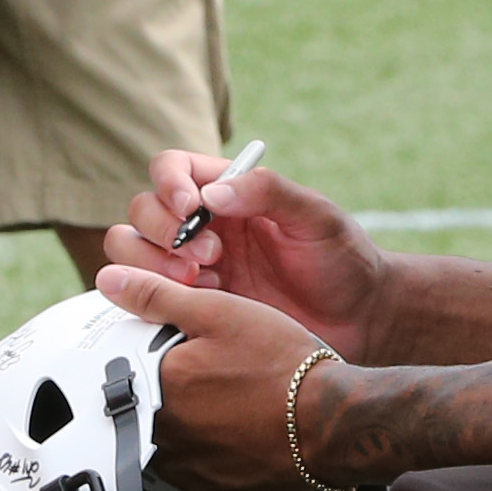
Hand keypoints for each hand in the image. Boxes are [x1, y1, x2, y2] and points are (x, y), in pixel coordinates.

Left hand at [91, 267, 325, 490]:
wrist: (332, 423)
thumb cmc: (283, 367)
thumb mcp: (221, 312)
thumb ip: (160, 297)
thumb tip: (113, 281)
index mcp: (156, 386)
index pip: (123, 364)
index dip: (147, 349)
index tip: (173, 347)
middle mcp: (162, 434)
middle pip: (140, 404)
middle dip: (160, 387)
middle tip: (205, 374)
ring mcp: (184, 469)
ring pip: (160, 440)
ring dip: (176, 423)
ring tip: (217, 403)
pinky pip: (187, 470)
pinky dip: (199, 451)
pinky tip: (228, 432)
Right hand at [98, 148, 389, 359]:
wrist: (358, 320)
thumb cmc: (343, 260)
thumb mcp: (315, 217)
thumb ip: (267, 192)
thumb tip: (209, 192)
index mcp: (228, 193)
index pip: (172, 170)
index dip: (169, 184)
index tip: (191, 208)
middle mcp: (203, 226)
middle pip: (142, 211)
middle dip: (163, 231)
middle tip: (210, 257)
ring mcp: (193, 268)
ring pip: (132, 251)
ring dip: (151, 263)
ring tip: (199, 282)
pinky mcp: (193, 307)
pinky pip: (146, 296)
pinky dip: (158, 297)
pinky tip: (202, 306)